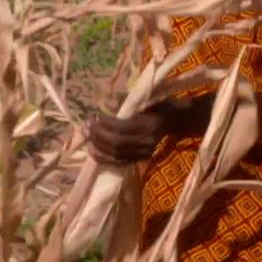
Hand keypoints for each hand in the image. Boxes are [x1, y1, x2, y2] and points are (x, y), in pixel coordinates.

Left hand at [85, 96, 213, 165]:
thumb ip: (126, 102)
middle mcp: (147, 141)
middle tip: (86, 127)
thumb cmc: (160, 105)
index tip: (94, 116)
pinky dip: (105, 159)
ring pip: (117, 154)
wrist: (176, 120)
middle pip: (118, 142)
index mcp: (149, 125)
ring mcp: (145, 152)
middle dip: (98, 135)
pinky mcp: (142, 159)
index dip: (105, 123)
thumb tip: (106, 102)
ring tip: (87, 138)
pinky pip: (121, 162)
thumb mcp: (146, 99)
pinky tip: (94, 152)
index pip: (122, 127)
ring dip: (99, 146)